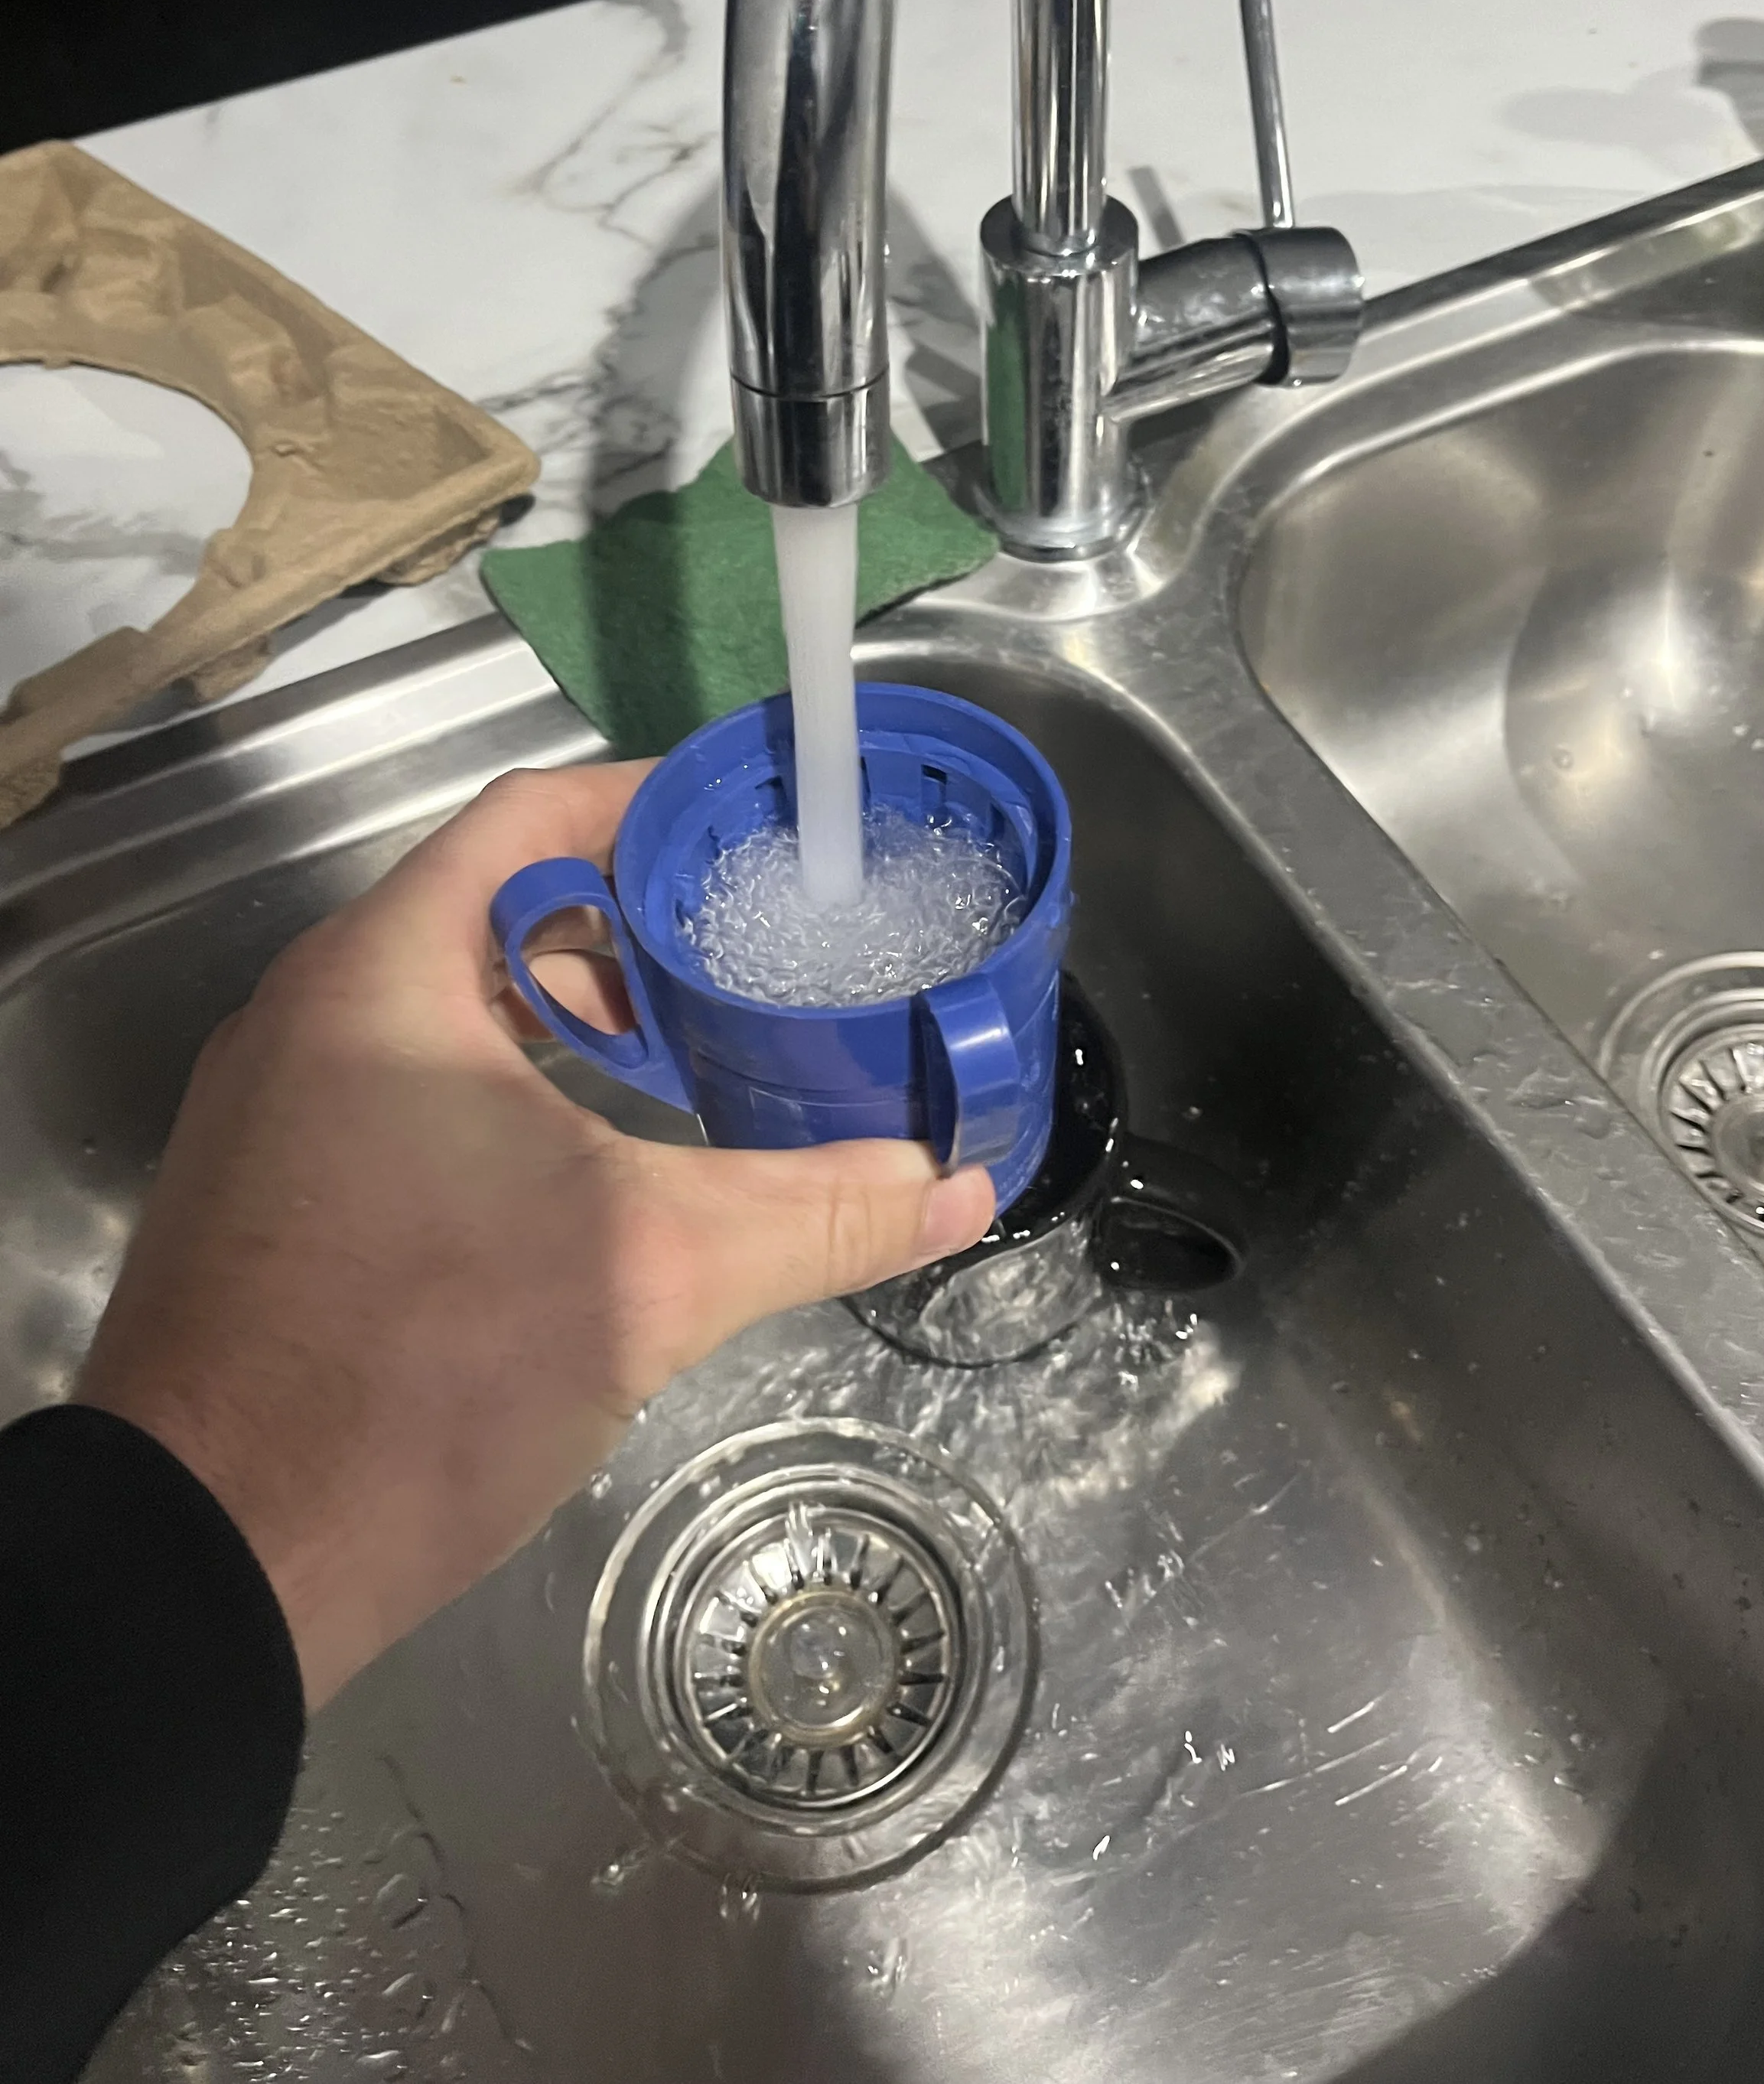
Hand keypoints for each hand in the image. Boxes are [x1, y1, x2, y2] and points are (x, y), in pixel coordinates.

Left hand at [75, 763, 994, 1710]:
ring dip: (566, 1017)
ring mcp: (277, 1107)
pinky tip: (588, 1169)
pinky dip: (504, 1090)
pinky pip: (402, 1085)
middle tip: (745, 957)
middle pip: (489, 906)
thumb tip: (958, 1182)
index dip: (654, 802)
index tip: (757, 828)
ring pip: (444, 1006)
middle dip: (626, 925)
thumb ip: (816, 1212)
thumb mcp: (652, 1272)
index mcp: (385, 971)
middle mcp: (312, 1011)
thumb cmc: (427, 1364)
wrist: (208, 1559)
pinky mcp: (272, 1196)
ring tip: (687, 1061)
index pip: (532, 811)